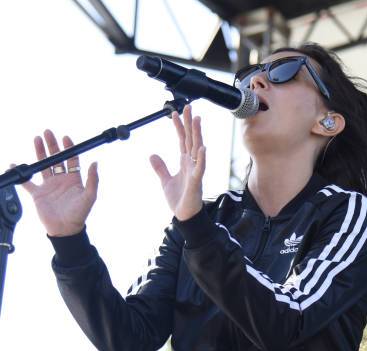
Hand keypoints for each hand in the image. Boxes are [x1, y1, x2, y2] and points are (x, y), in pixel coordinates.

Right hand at [16, 129, 98, 236]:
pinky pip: (27, 183)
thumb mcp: (89, 197)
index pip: (71, 160)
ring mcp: (49, 186)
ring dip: (40, 152)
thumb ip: (93, 180)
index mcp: (73, 180)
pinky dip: (21, 175)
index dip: (69, 148)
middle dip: (52, 145)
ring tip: (36, 138)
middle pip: (56, 159)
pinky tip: (15, 165)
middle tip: (48, 132)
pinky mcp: (38, 194)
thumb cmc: (79, 215)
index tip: (66, 138)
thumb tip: (95, 163)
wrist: (65, 230)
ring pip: (43, 165)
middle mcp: (61, 180)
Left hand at [149, 104, 205, 221]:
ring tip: (197, 120)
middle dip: (189, 123)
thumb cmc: (179, 199)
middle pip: (191, 139)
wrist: (185, 216)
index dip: (178, 126)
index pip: (182, 140)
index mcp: (185, 162)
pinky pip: (200, 168)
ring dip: (197, 135)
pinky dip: (201, 158)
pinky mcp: (196, 182)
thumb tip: (152, 155)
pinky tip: (202, 148)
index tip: (175, 112)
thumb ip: (160, 168)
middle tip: (188, 107)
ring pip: (197, 149)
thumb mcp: (165, 181)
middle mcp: (191, 164)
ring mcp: (195, 171)